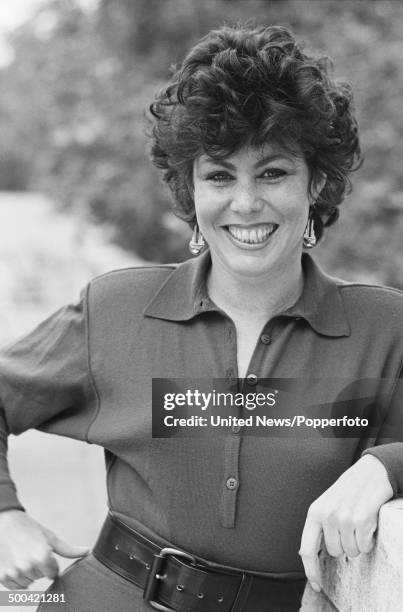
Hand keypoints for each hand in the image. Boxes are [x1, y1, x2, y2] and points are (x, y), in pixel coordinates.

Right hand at [0, 510, 88, 588]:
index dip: (50, 564)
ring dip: (28, 573)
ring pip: (29, 583)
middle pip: (40, 577)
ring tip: (23, 555)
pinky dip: (17, 578)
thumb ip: (69, 549)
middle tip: (32, 551)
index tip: (44, 552)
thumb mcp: (51, 537)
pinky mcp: (3, 576)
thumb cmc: (30, 529)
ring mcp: (14, 572)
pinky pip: (16, 587)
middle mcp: (28, 566)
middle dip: (39, 567)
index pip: (53, 574)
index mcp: (42, 556)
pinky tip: (16, 563)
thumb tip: (88, 552)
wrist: (5, 523)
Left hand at [299, 455, 392, 592]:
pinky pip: (364, 546)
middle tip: (350, 526)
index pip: (307, 549)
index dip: (311, 570)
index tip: (315, 584)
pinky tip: (368, 522)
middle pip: (335, 552)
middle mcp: (327, 515)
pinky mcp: (361, 520)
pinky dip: (369, 539)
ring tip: (359, 522)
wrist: (370, 472)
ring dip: (358, 541)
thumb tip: (308, 553)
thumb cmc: (348, 489)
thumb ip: (318, 525)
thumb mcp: (326, 503)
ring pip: (351, 551)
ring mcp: (344, 518)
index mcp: (314, 512)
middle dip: (345, 544)